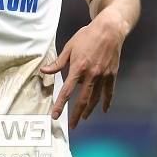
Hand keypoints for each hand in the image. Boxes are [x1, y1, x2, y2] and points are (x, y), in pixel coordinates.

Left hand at [40, 9, 125, 128]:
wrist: (109, 30)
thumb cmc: (86, 36)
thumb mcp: (69, 47)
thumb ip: (58, 62)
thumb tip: (44, 71)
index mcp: (78, 68)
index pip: (67, 91)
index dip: (60, 105)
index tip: (55, 116)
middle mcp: (91, 75)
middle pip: (83, 100)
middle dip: (76, 114)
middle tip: (71, 126)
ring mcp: (103, 76)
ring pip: (95, 98)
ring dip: (89, 110)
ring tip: (83, 118)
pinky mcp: (112, 75)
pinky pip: (109, 92)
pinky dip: (106, 102)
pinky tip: (103, 110)